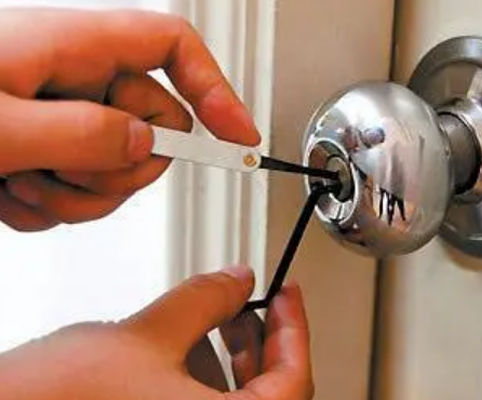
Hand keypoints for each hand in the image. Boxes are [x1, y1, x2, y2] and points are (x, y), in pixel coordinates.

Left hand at [0, 8, 259, 230]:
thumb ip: (81, 134)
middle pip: (152, 127)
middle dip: (119, 170)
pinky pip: (75, 190)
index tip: (238, 137)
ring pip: (117, 168)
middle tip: (67, 174)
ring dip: (75, 195)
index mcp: (70, 47)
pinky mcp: (41, 150)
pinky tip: (7, 192)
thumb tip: (144, 144)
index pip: (171, 48)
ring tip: (20, 182)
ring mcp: (58, 117)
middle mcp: (72, 79)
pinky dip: (46, 206)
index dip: (215, 90)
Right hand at [0, 266, 312, 399]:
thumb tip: (238, 281)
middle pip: (270, 395)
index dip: (295, 328)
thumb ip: (205, 302)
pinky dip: (202, 379)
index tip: (288, 295)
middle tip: (257, 305)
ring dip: (231, 358)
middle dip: (262, 341)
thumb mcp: (147, 337)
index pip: (294, 381)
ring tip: (218, 319)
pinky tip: (184, 347)